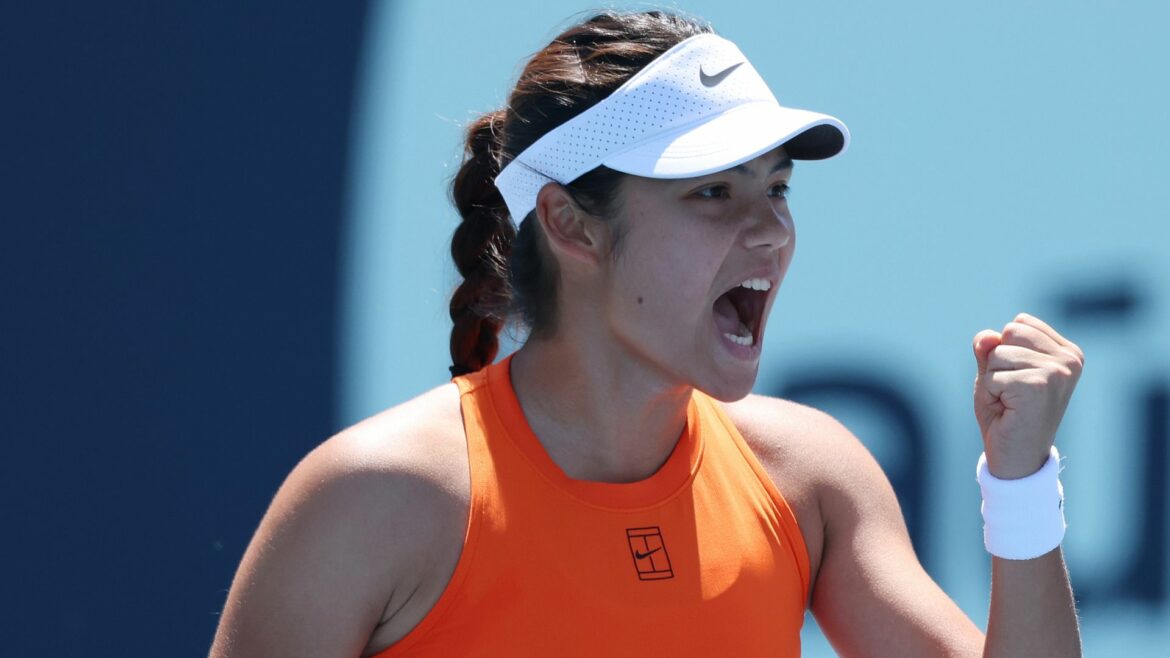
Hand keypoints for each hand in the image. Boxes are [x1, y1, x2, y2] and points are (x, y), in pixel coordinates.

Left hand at [972, 313, 1083, 478]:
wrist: (1017, 459)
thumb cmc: (1007, 414)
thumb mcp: (995, 371)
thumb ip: (989, 348)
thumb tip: (987, 337)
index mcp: (1067, 351)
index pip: (1019, 323)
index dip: (1005, 350)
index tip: (1018, 379)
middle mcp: (1069, 359)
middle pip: (1009, 332)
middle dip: (997, 362)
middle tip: (1010, 392)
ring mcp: (1057, 371)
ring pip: (997, 353)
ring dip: (993, 380)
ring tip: (1010, 402)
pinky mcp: (1038, 385)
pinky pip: (992, 375)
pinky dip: (990, 393)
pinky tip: (1008, 410)